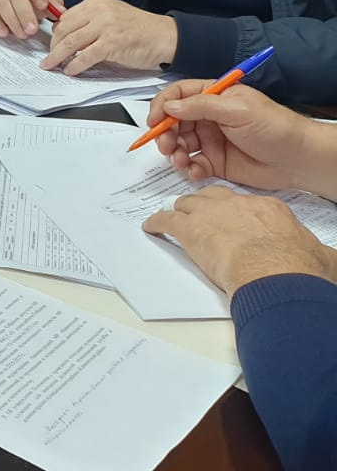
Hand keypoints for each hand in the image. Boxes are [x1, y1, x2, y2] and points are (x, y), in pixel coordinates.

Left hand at [37, 0, 175, 75]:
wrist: (166, 36)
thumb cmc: (140, 29)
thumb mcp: (111, 16)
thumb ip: (90, 22)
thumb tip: (67, 37)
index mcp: (96, 2)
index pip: (65, 18)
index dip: (55, 34)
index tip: (50, 44)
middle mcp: (99, 11)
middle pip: (64, 30)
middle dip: (53, 47)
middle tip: (48, 58)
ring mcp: (106, 26)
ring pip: (70, 43)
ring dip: (57, 57)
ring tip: (51, 66)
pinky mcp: (112, 43)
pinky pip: (85, 56)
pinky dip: (75, 66)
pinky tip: (70, 71)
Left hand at [141, 185, 336, 295]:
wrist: (274, 272)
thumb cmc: (295, 266)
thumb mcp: (317, 254)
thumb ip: (316, 252)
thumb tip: (328, 259)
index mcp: (268, 209)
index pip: (248, 205)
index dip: (239, 214)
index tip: (237, 223)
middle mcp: (238, 205)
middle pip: (215, 197)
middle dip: (207, 205)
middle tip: (202, 216)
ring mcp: (211, 214)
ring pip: (188, 204)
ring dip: (181, 211)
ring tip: (175, 217)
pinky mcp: (190, 229)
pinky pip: (166, 220)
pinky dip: (157, 222)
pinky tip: (151, 226)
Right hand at [145, 81, 336, 195]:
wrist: (297, 160)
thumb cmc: (274, 128)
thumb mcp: (237, 109)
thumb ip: (201, 106)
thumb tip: (170, 107)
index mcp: (214, 97)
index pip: (178, 95)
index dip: (162, 106)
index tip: (154, 121)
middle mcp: (208, 117)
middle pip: (173, 121)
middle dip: (165, 133)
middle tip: (166, 145)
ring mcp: (210, 139)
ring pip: (179, 143)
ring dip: (174, 152)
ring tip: (181, 160)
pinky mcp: (214, 161)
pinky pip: (192, 164)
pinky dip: (189, 168)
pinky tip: (196, 171)